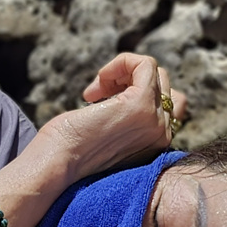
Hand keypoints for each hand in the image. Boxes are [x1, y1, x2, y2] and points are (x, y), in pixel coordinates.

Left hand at [37, 53, 182, 179]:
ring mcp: (155, 120)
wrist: (56, 163)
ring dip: (122, 72)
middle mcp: (163, 134)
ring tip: (95, 92)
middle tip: (96, 95)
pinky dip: (121, 63)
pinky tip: (99, 82)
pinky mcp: (140, 104)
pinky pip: (144, 65)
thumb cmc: (70, 151)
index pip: (170, 103)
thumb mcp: (109, 133)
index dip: (136, 92)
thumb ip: (129, 118)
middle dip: (127, 80)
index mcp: (158, 144)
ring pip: (153, 72)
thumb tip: (128, 86)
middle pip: (161, 84)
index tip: (105, 102)